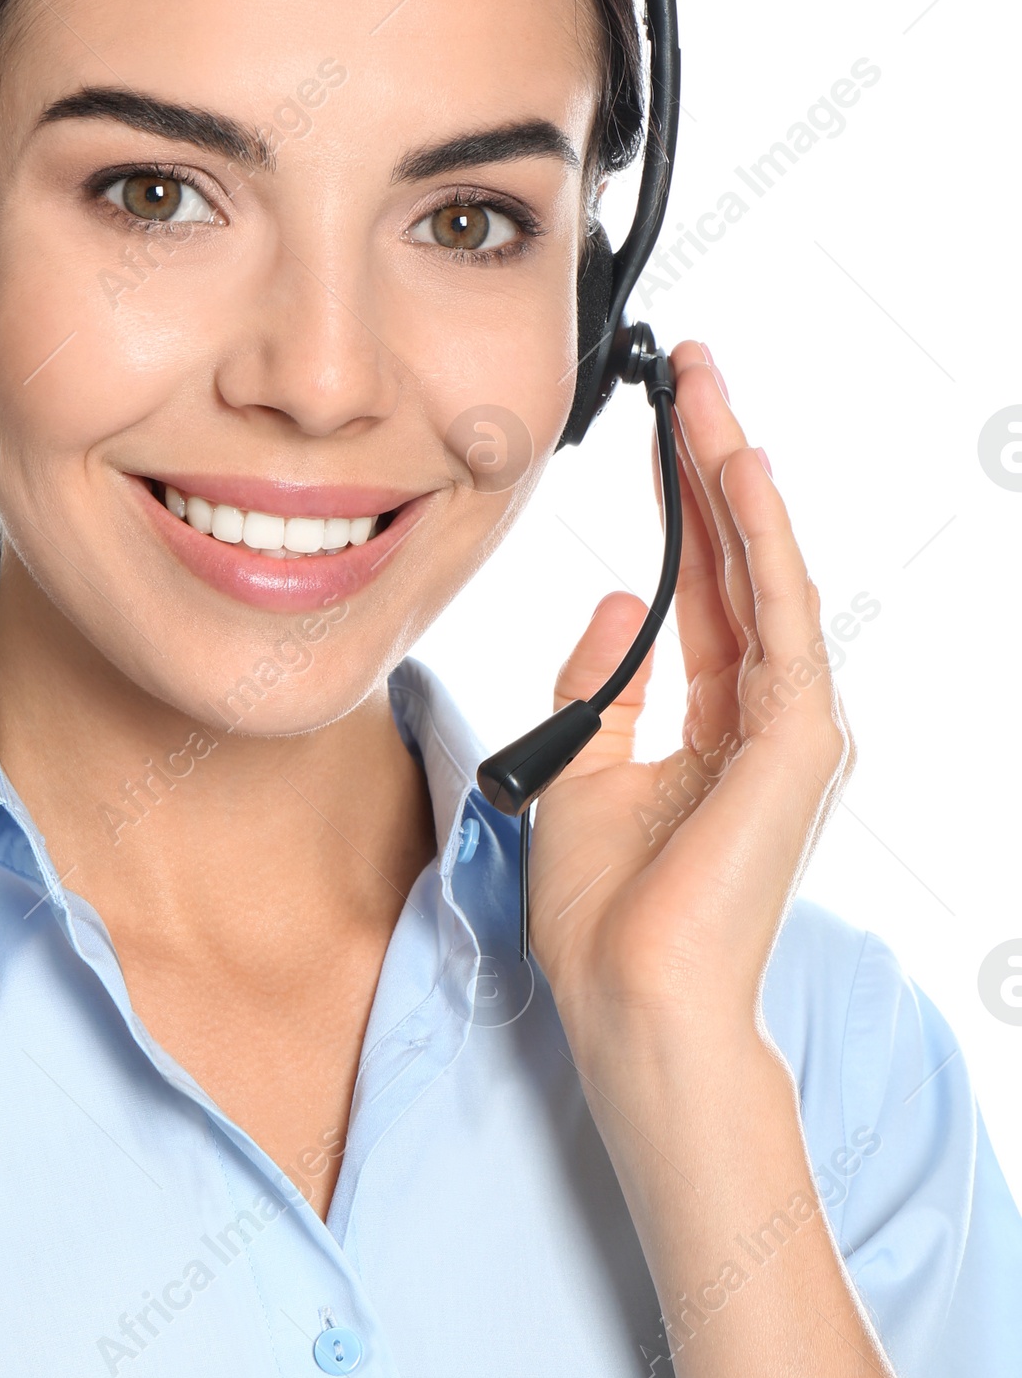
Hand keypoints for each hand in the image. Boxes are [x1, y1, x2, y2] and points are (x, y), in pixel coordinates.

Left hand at [526, 340, 853, 1060]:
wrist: (632, 1001)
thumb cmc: (606, 918)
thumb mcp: (580, 772)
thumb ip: (602, 687)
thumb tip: (617, 607)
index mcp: (719, 728)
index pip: (705, 594)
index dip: (685, 511)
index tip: (664, 434)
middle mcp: (767, 718)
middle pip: (741, 566)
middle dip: (715, 468)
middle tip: (695, 376)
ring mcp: (792, 728)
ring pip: (764, 574)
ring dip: (736, 480)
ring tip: (709, 395)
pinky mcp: (798, 739)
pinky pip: (776, 615)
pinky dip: (758, 540)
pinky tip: (737, 472)